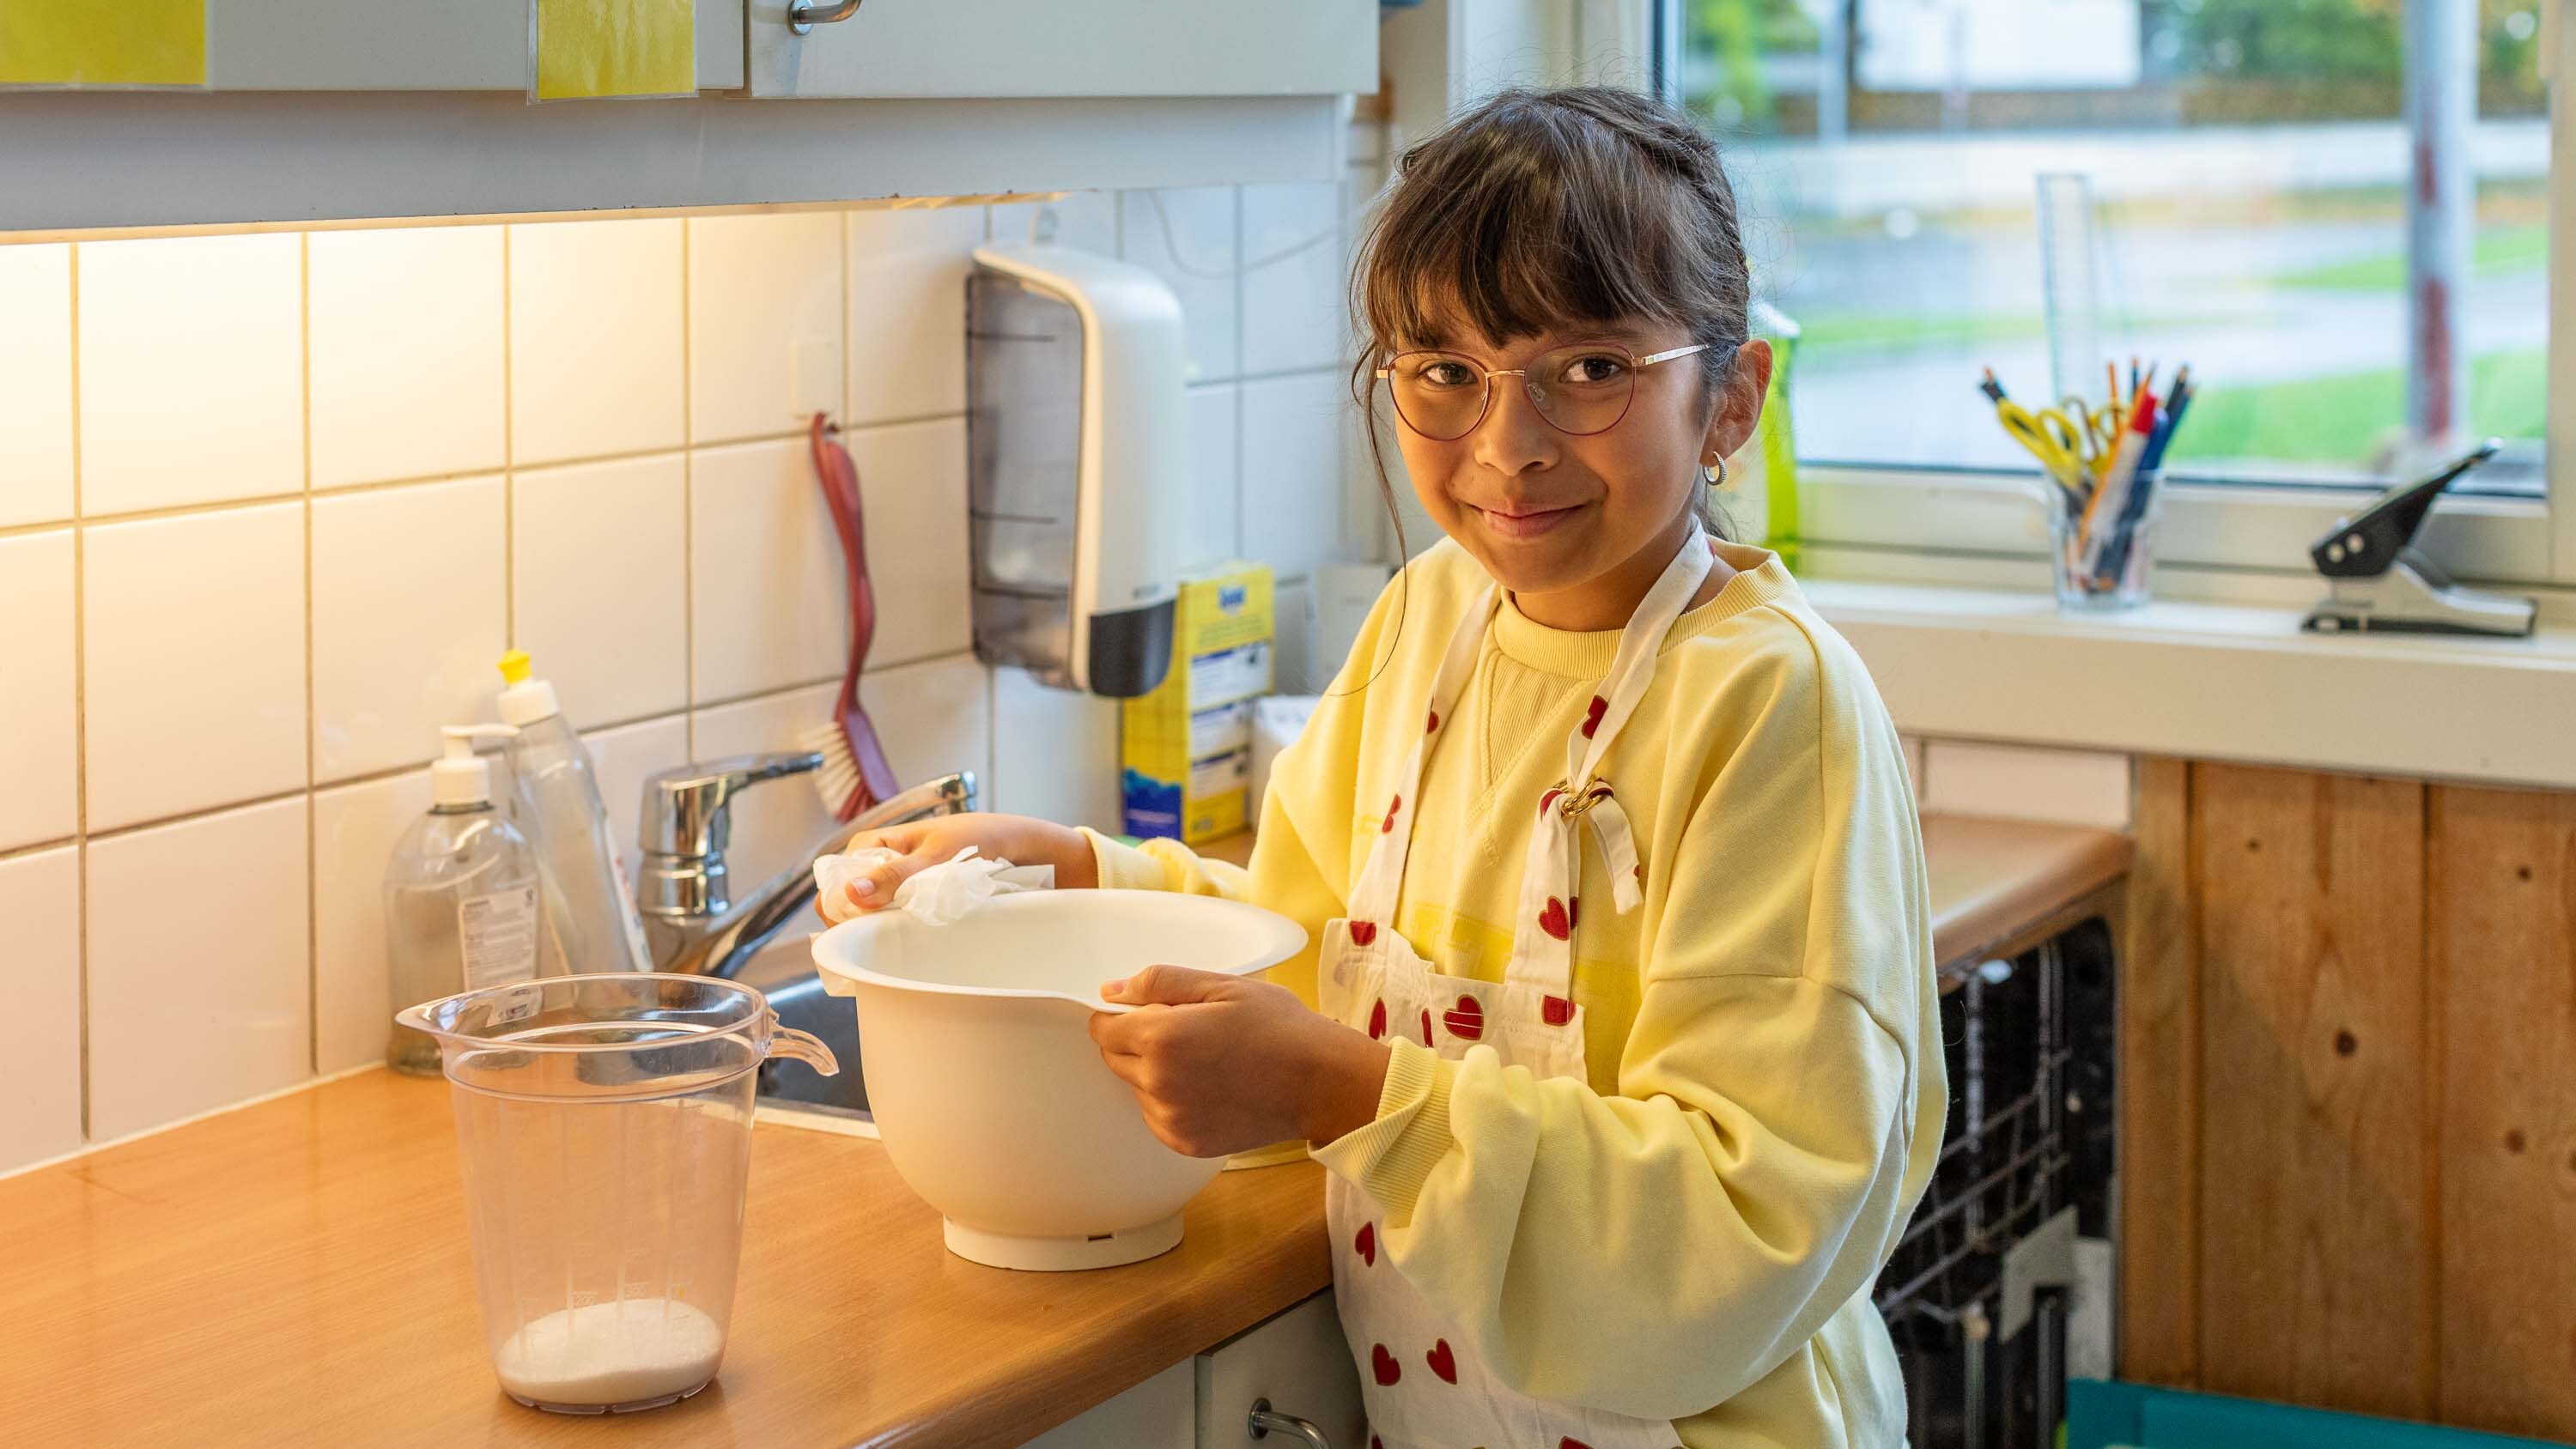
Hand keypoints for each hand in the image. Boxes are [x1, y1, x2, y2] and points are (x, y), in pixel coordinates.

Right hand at [817, 812, 1097, 920]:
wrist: (1018, 845)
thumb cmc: (978, 839)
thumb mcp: (936, 855)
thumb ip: (896, 874)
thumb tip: (852, 892)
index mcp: (874, 843)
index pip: (835, 876)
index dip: (837, 902)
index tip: (855, 924)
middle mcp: (880, 864)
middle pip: (848, 900)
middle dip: (856, 921)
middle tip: (878, 939)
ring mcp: (897, 885)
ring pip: (870, 914)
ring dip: (877, 929)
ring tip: (894, 944)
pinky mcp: (915, 902)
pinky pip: (893, 921)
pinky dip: (895, 933)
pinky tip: (906, 946)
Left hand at [1088, 966, 1391, 1157]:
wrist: (1321, 1083)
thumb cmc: (1279, 1027)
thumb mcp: (1222, 985)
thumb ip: (1160, 983)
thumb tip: (1111, 991)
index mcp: (1162, 1038)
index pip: (1102, 1028)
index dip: (1122, 1015)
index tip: (1150, 1012)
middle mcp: (1158, 1083)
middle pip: (1114, 1058)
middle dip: (1138, 1041)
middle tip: (1189, 1032)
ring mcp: (1170, 1119)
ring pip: (1136, 1088)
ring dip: (1155, 1073)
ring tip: (1206, 1061)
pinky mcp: (1185, 1143)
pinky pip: (1156, 1116)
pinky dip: (1172, 1102)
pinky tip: (1209, 1088)